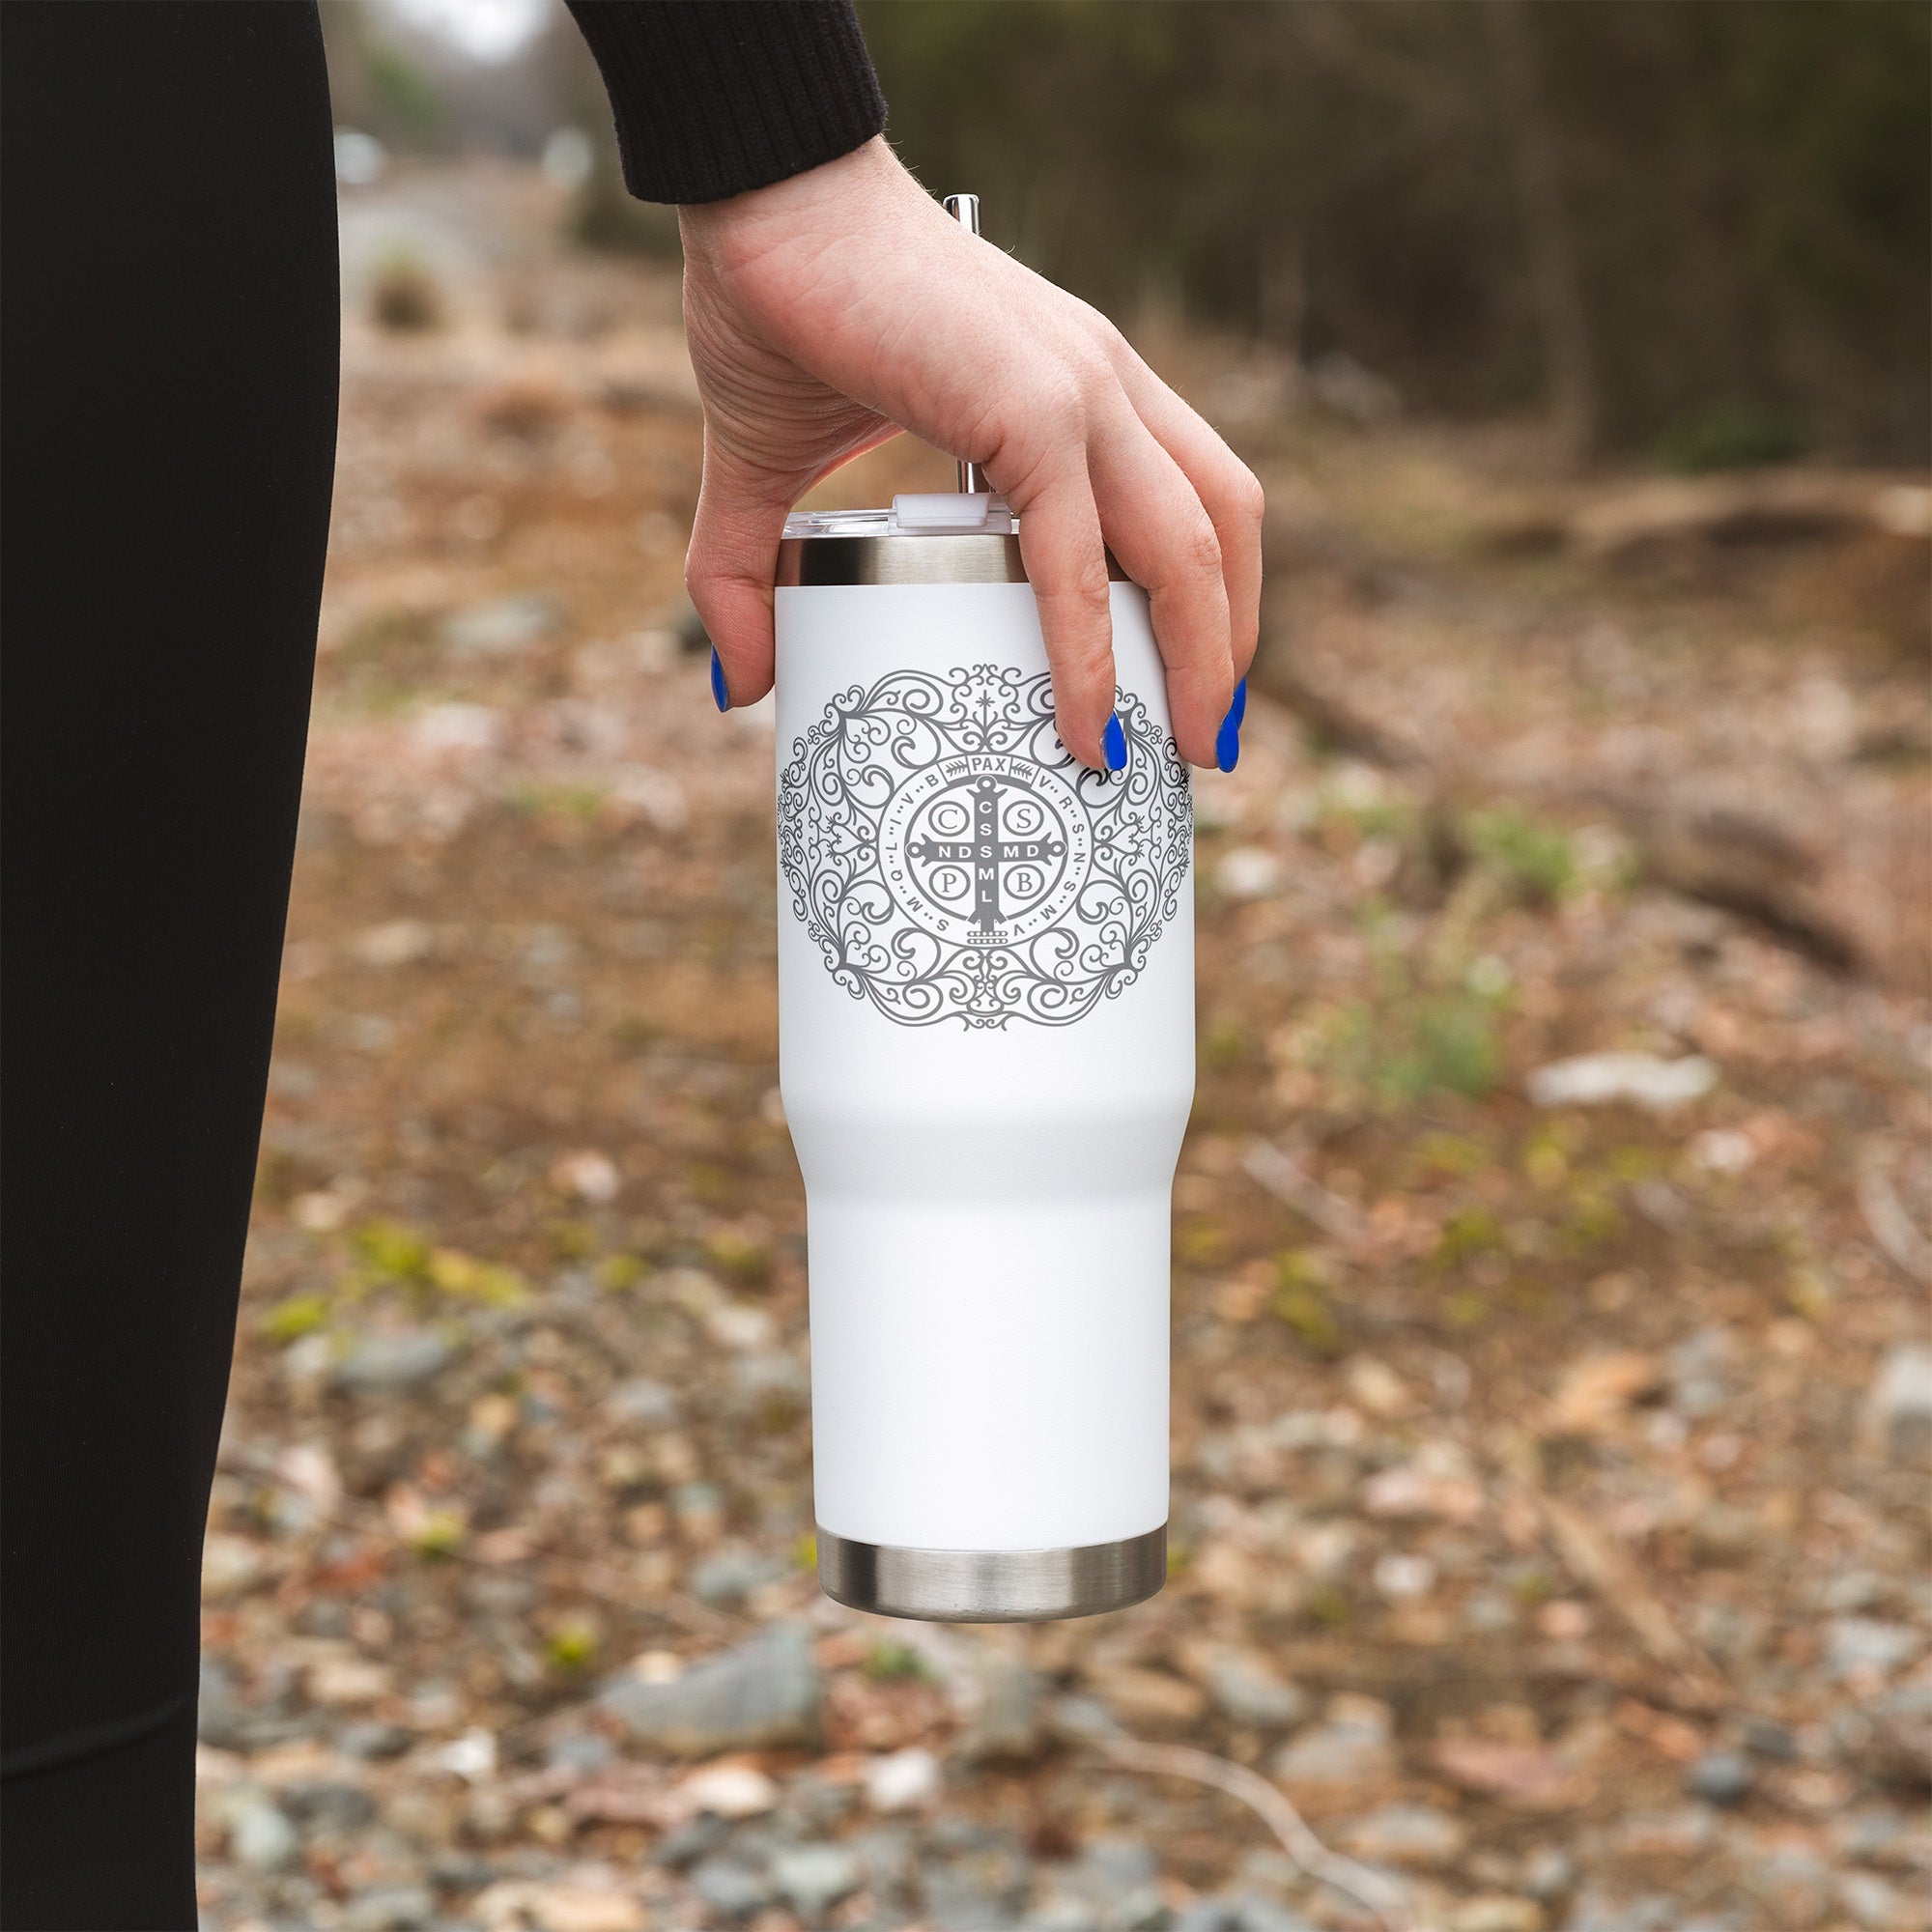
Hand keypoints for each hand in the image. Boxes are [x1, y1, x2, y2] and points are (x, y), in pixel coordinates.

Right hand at [678, 137, 1262, 770]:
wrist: (756, 199)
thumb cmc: (776, 309)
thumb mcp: (769, 469)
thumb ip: (751, 573)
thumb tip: (737, 687)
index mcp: (1076, 393)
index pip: (1185, 502)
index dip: (1207, 595)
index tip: (1181, 688)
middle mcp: (1104, 387)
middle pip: (1221, 531)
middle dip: (1228, 644)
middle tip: (1201, 744)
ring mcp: (1082, 391)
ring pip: (1193, 543)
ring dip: (1205, 655)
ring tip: (1182, 748)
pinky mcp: (1034, 404)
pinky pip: (1082, 550)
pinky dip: (1090, 645)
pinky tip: (1085, 721)